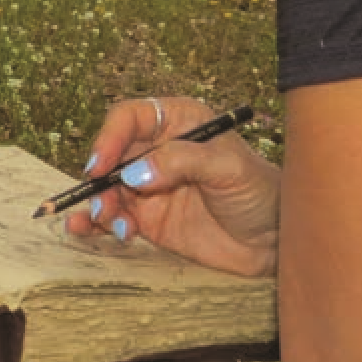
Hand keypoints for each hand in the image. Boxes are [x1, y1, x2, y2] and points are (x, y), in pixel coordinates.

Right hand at [65, 97, 280, 276]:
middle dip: (99, 177)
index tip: (100, 165)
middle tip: (103, 202)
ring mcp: (149, 186)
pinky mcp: (148, 219)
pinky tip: (83, 231)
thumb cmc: (260, 192)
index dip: (109, 137)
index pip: (129, 118)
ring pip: (107, 188)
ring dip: (99, 204)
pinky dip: (94, 223)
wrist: (277, 243)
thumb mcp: (228, 169)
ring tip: (112, 223)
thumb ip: (181, 162)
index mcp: (176, 122)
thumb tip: (134, 173)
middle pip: (110, 155)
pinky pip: (113, 216)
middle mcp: (156, 150)